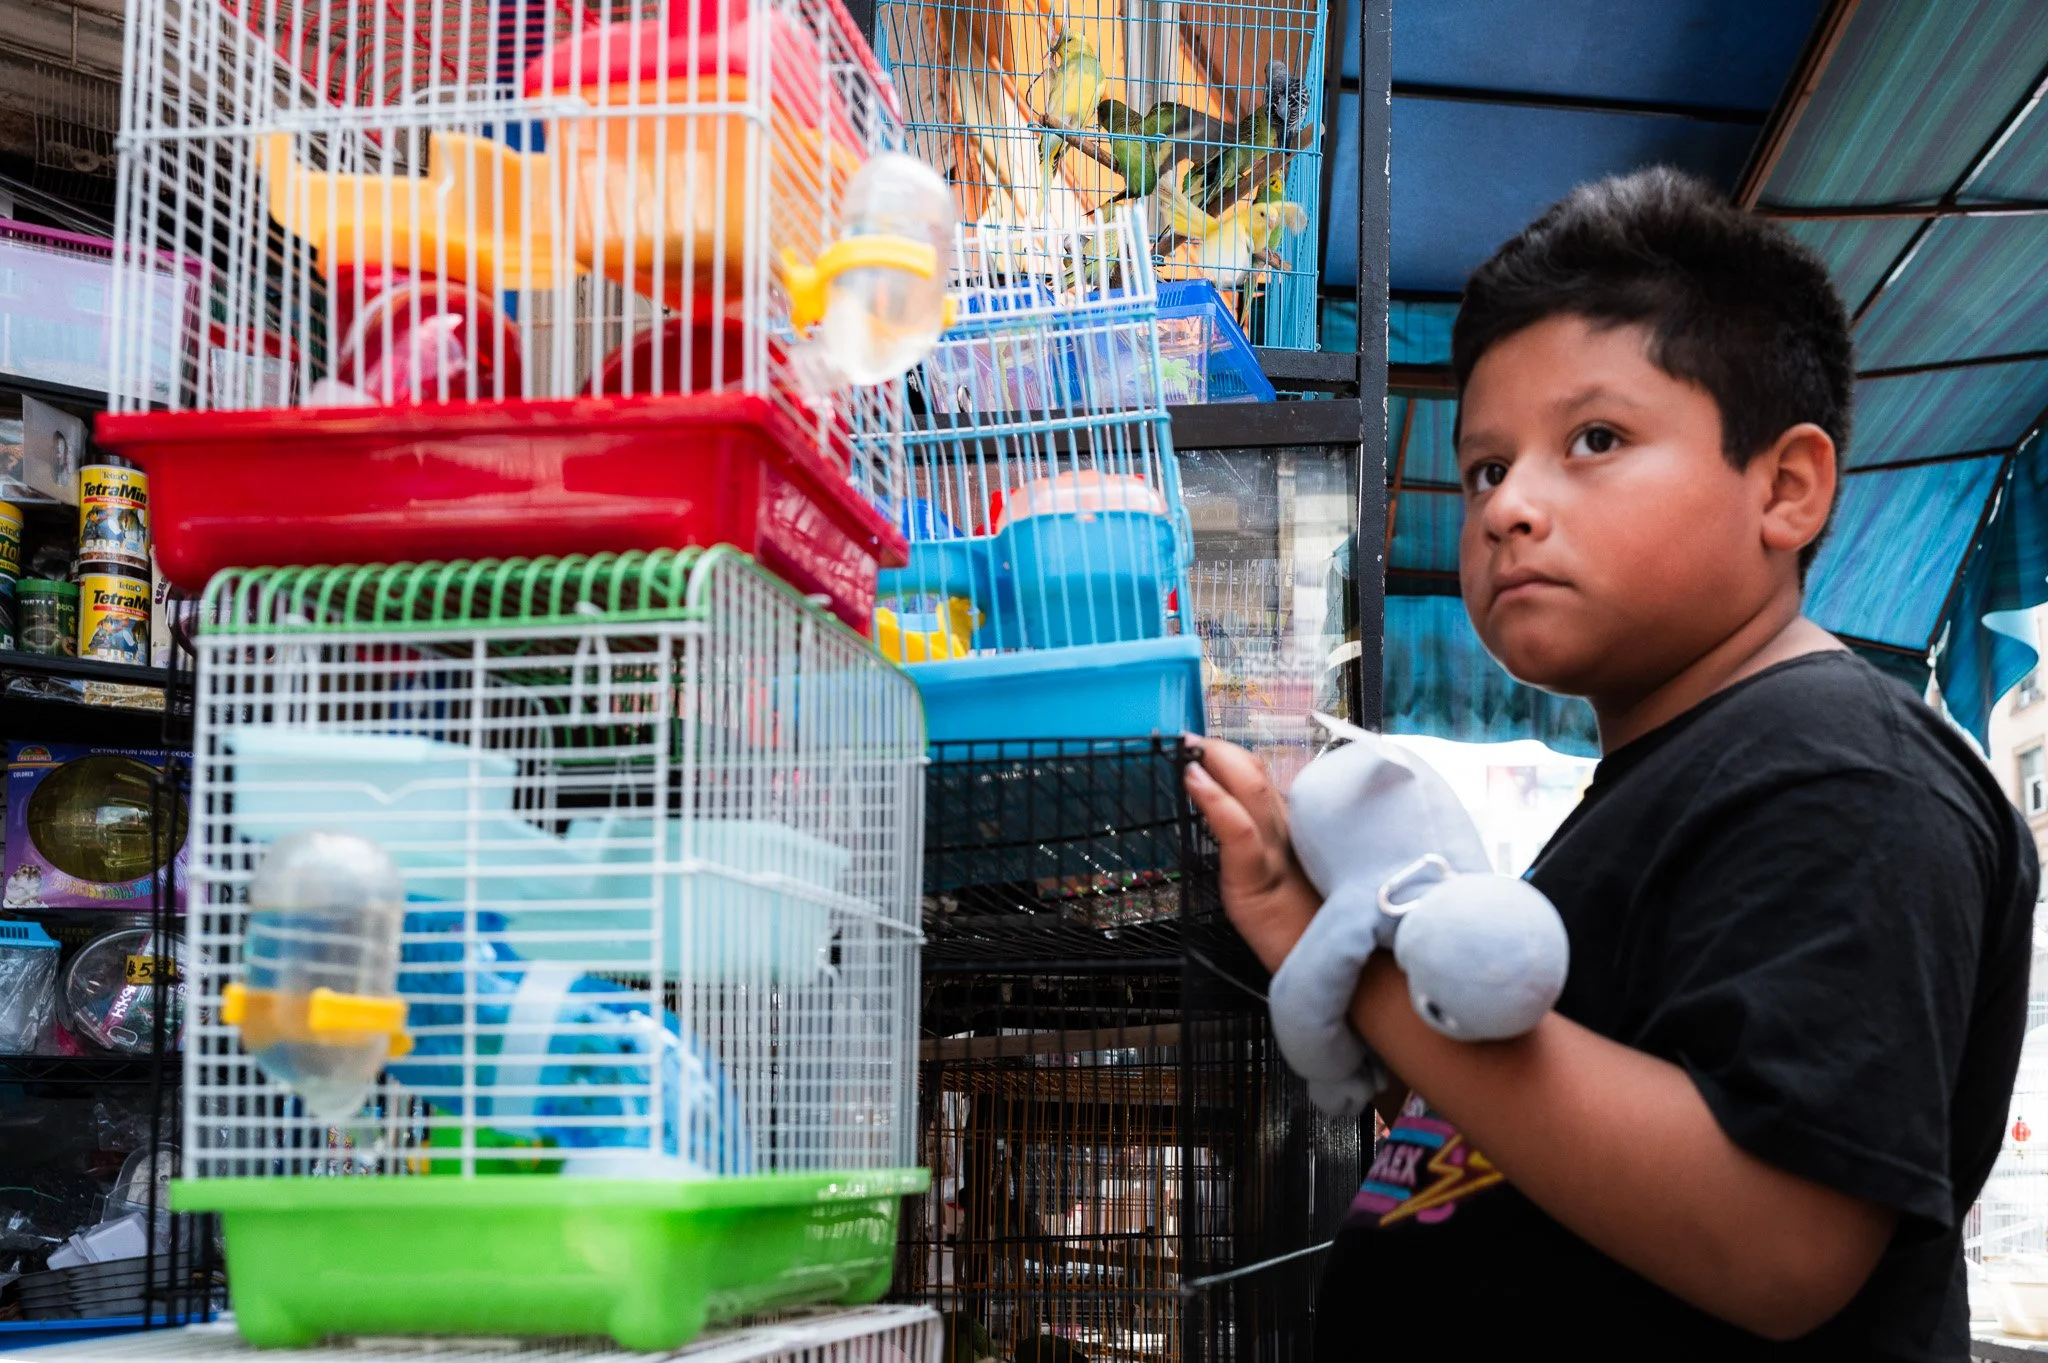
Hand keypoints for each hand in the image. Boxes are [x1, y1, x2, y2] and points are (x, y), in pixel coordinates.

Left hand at [1183, 738, 1320, 971]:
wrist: (1364, 987)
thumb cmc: (1331, 948)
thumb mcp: (1303, 900)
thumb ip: (1286, 866)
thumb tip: (1255, 841)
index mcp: (1304, 841)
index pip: (1270, 789)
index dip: (1239, 764)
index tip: (1206, 749)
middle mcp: (1298, 839)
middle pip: (1262, 781)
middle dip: (1225, 754)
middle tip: (1193, 736)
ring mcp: (1283, 857)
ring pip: (1254, 795)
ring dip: (1218, 763)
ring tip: (1190, 744)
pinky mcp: (1266, 882)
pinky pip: (1240, 833)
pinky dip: (1216, 801)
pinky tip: (1195, 779)